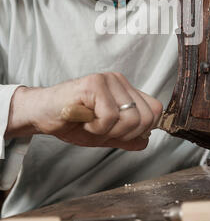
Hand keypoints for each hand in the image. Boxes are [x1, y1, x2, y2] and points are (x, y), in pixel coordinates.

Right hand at [7, 73, 162, 150]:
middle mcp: (119, 81)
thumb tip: (146, 140)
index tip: (118, 133)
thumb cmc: (71, 121)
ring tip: (90, 123)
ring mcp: (107, 80)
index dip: (141, 130)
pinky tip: (83, 120)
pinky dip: (96, 127)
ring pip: (130, 118)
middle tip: (101, 129)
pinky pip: (110, 116)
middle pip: (146, 118)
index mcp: (125, 90)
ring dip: (108, 131)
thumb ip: (126, 137)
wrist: (42, 115)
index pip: (155, 110)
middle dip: (124, 134)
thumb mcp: (104, 134)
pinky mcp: (94, 83)